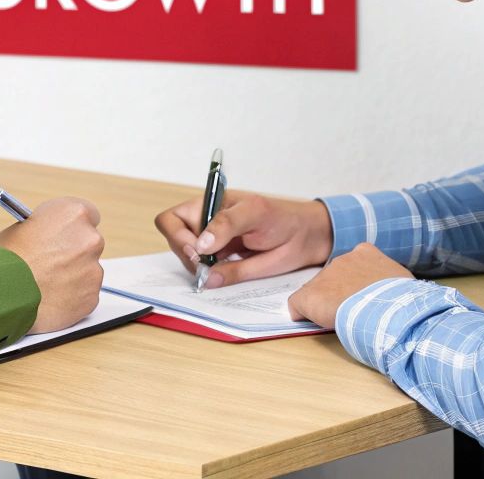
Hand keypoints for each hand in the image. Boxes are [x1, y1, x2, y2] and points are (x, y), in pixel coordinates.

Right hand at [0, 197, 104, 333]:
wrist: (4, 295)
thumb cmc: (5, 259)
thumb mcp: (18, 229)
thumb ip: (42, 230)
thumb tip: (44, 238)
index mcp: (73, 214)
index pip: (87, 214)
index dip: (72, 226)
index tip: (63, 234)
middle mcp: (90, 239)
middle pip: (89, 244)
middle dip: (74, 252)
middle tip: (53, 262)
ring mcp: (94, 270)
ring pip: (87, 271)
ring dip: (72, 276)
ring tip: (46, 285)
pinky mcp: (91, 297)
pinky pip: (84, 295)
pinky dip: (71, 297)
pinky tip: (50, 299)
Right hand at [154, 191, 332, 289]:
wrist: (311, 238)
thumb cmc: (286, 217)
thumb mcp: (257, 214)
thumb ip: (227, 227)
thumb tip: (201, 250)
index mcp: (211, 205)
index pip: (172, 219)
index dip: (177, 237)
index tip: (198, 252)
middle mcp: (208, 225)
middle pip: (174, 241)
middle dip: (186, 256)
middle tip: (206, 267)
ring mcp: (215, 246)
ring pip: (188, 260)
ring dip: (199, 269)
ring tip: (220, 271)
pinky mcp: (226, 263)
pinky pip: (208, 273)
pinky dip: (211, 278)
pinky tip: (224, 277)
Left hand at [287, 243, 413, 328]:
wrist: (386, 309)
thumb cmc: (401, 299)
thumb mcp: (402, 282)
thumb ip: (392, 281)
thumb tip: (396, 293)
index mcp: (365, 253)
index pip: (354, 266)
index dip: (357, 283)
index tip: (363, 296)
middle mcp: (342, 260)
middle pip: (335, 277)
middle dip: (342, 293)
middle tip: (355, 311)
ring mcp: (324, 277)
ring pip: (319, 291)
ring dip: (326, 304)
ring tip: (341, 320)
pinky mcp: (309, 296)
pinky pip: (298, 304)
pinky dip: (303, 314)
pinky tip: (313, 322)